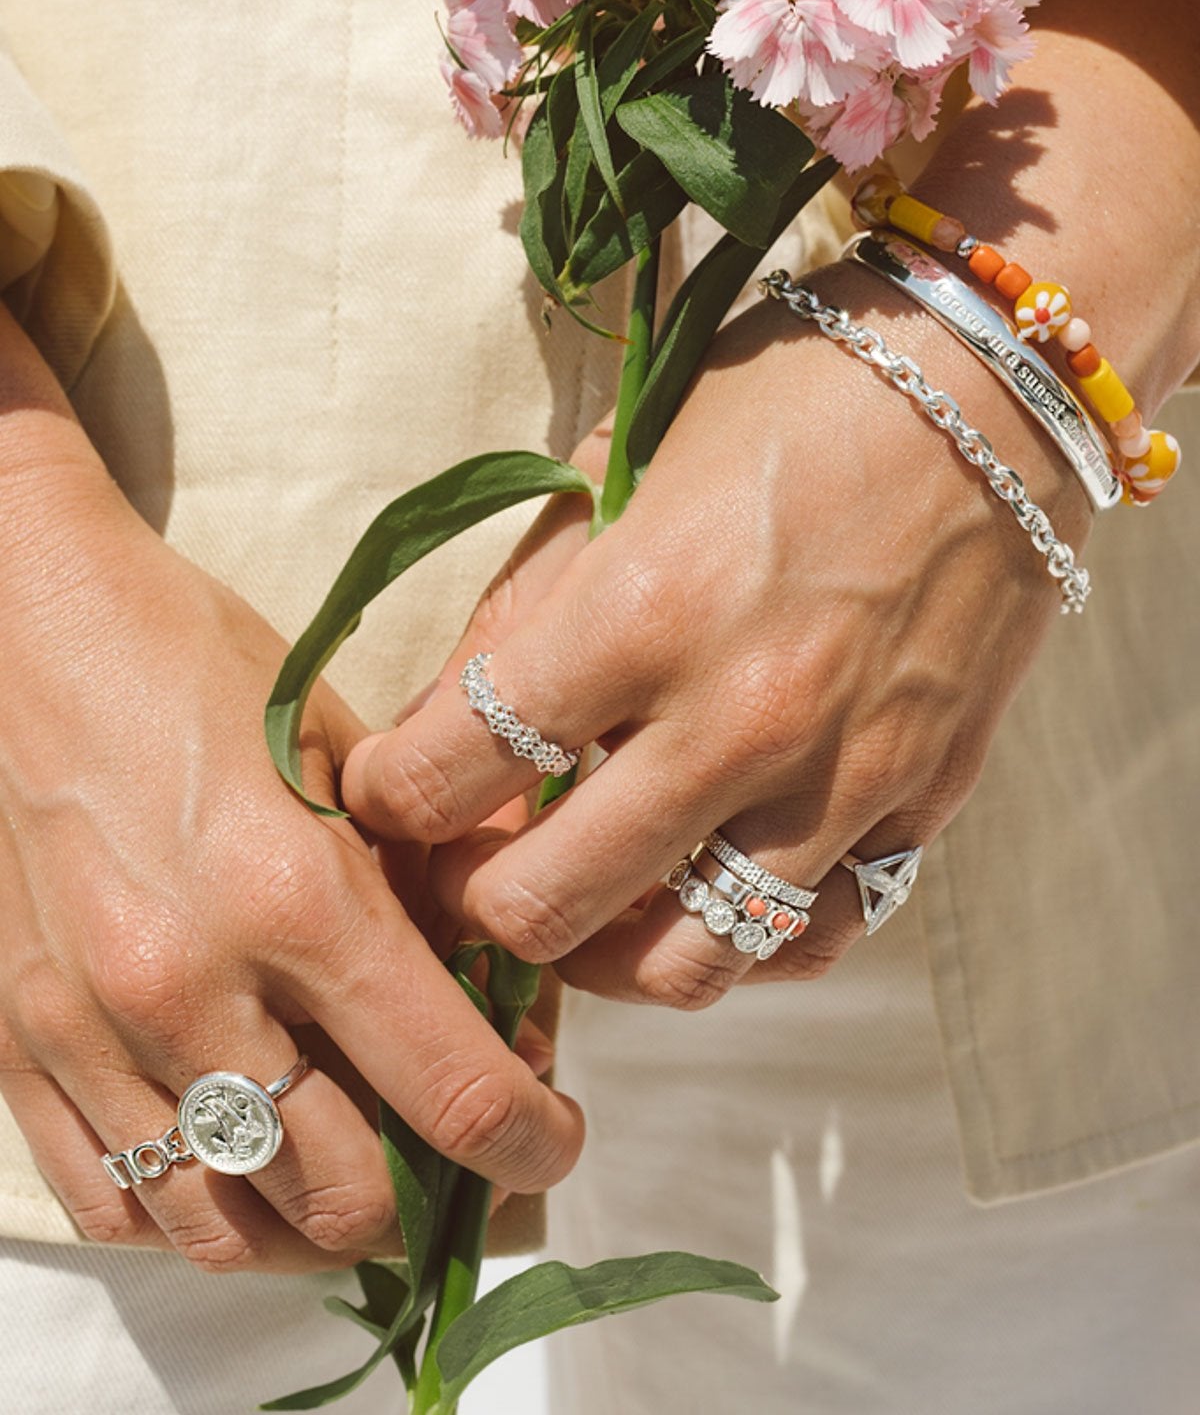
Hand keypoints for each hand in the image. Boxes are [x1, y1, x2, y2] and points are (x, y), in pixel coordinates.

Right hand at [0, 310, 579, 1272]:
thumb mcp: (344, 757)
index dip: (529, 1143)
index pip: (449, 1088)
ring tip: (348, 1182)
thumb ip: (424, 887)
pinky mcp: (18, 1047)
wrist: (28, 633)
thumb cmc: (201, 670)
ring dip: (309, 1230)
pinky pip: (109, 1209)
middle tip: (450, 1155)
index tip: (551, 1143)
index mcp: (300, 896)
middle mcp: (193, 986)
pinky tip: (237, 1174)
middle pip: (341, 1196)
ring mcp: (91, 1031)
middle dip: (426, 1197)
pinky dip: (192, 1219)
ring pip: (223, 1230)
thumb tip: (505, 1003)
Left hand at [342, 0, 1199, 1009]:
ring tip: (572, 902)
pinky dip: (732, 946)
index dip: (386, 793)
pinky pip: (808, 944)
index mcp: (643, 610)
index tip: (383, 787)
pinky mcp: (918, 807)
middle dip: (467, 899)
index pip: (457, 763)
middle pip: (543, 905)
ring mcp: (838, 781)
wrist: (990, 389)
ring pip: (679, 965)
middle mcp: (738, 721)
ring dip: (595, 951)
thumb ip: (526, 606)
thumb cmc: (790, 400)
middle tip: (457, 863)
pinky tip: (694, 897)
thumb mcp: (626, 467)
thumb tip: (441, 723)